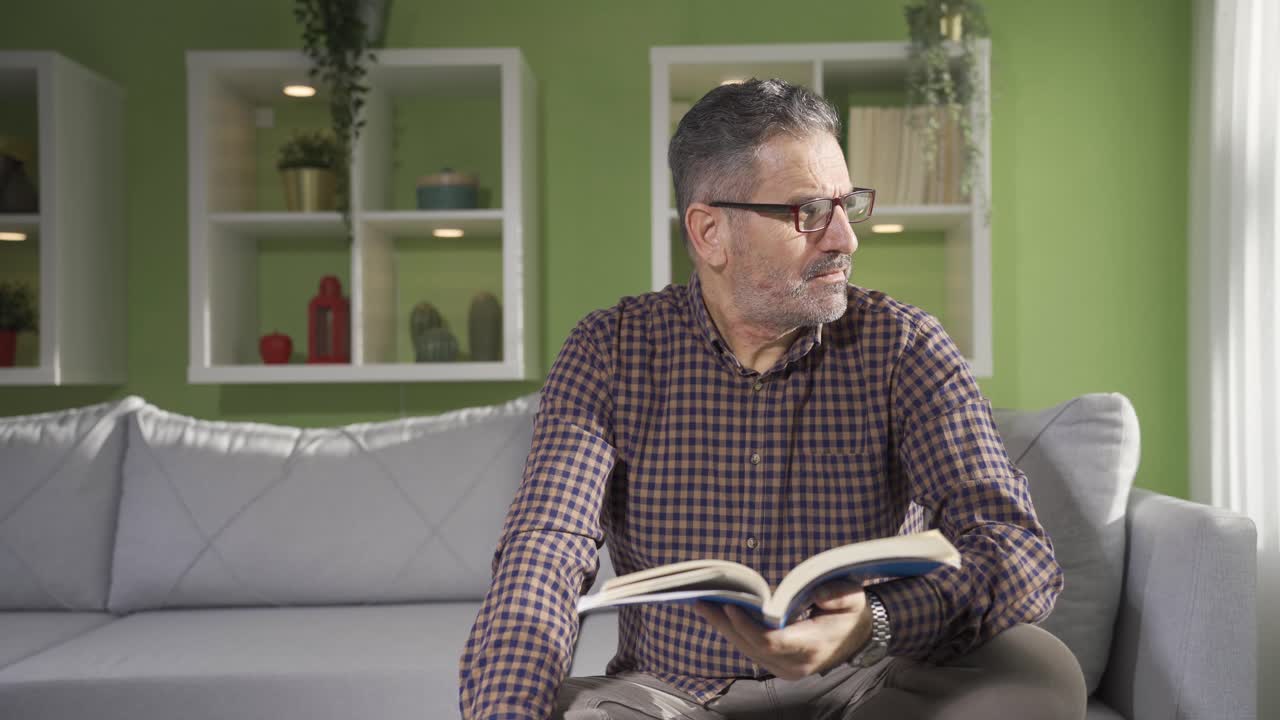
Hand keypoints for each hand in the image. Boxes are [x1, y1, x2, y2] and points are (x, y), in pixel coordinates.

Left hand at [693, 580, 872, 679]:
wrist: (858, 636)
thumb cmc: (851, 612)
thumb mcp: (851, 597)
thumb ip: (835, 594)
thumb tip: (814, 593)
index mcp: (811, 646)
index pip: (771, 640)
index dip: (747, 625)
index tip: (730, 605)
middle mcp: (795, 664)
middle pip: (751, 646)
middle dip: (725, 624)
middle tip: (702, 602)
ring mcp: (785, 668)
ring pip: (747, 650)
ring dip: (725, 628)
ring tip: (703, 606)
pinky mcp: (778, 665)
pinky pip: (751, 650)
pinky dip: (735, 633)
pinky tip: (719, 617)